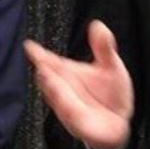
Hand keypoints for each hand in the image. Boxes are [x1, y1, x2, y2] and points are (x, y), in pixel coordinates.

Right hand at [24, 20, 133, 148]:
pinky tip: (62, 96)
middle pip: (49, 78)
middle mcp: (63, 88)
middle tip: (41, 60)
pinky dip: (65, 105)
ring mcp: (67, 106)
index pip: (50, 61)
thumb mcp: (111, 65)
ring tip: (45, 73)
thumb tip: (98, 25)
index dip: (39, 54)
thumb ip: (103, 47)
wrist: (120, 122)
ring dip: (51, 87)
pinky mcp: (78, 123)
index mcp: (66, 72)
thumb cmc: (110, 92)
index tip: (29, 45)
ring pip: (56, 96)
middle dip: (44, 70)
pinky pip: (70, 114)